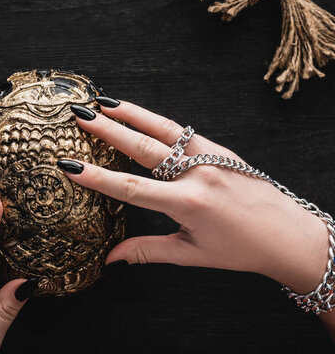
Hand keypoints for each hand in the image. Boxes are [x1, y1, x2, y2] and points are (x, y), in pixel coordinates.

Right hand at [59, 98, 329, 297]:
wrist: (289, 235)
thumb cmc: (241, 249)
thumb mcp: (191, 254)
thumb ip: (147, 251)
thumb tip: (110, 258)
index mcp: (189, 204)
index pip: (131, 188)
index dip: (98, 178)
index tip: (71, 166)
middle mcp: (198, 174)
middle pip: (143, 147)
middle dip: (107, 130)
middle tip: (80, 116)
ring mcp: (210, 156)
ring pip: (163, 129)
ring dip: (131, 114)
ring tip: (104, 102)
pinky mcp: (219, 148)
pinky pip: (181, 131)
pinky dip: (155, 121)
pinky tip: (138, 115)